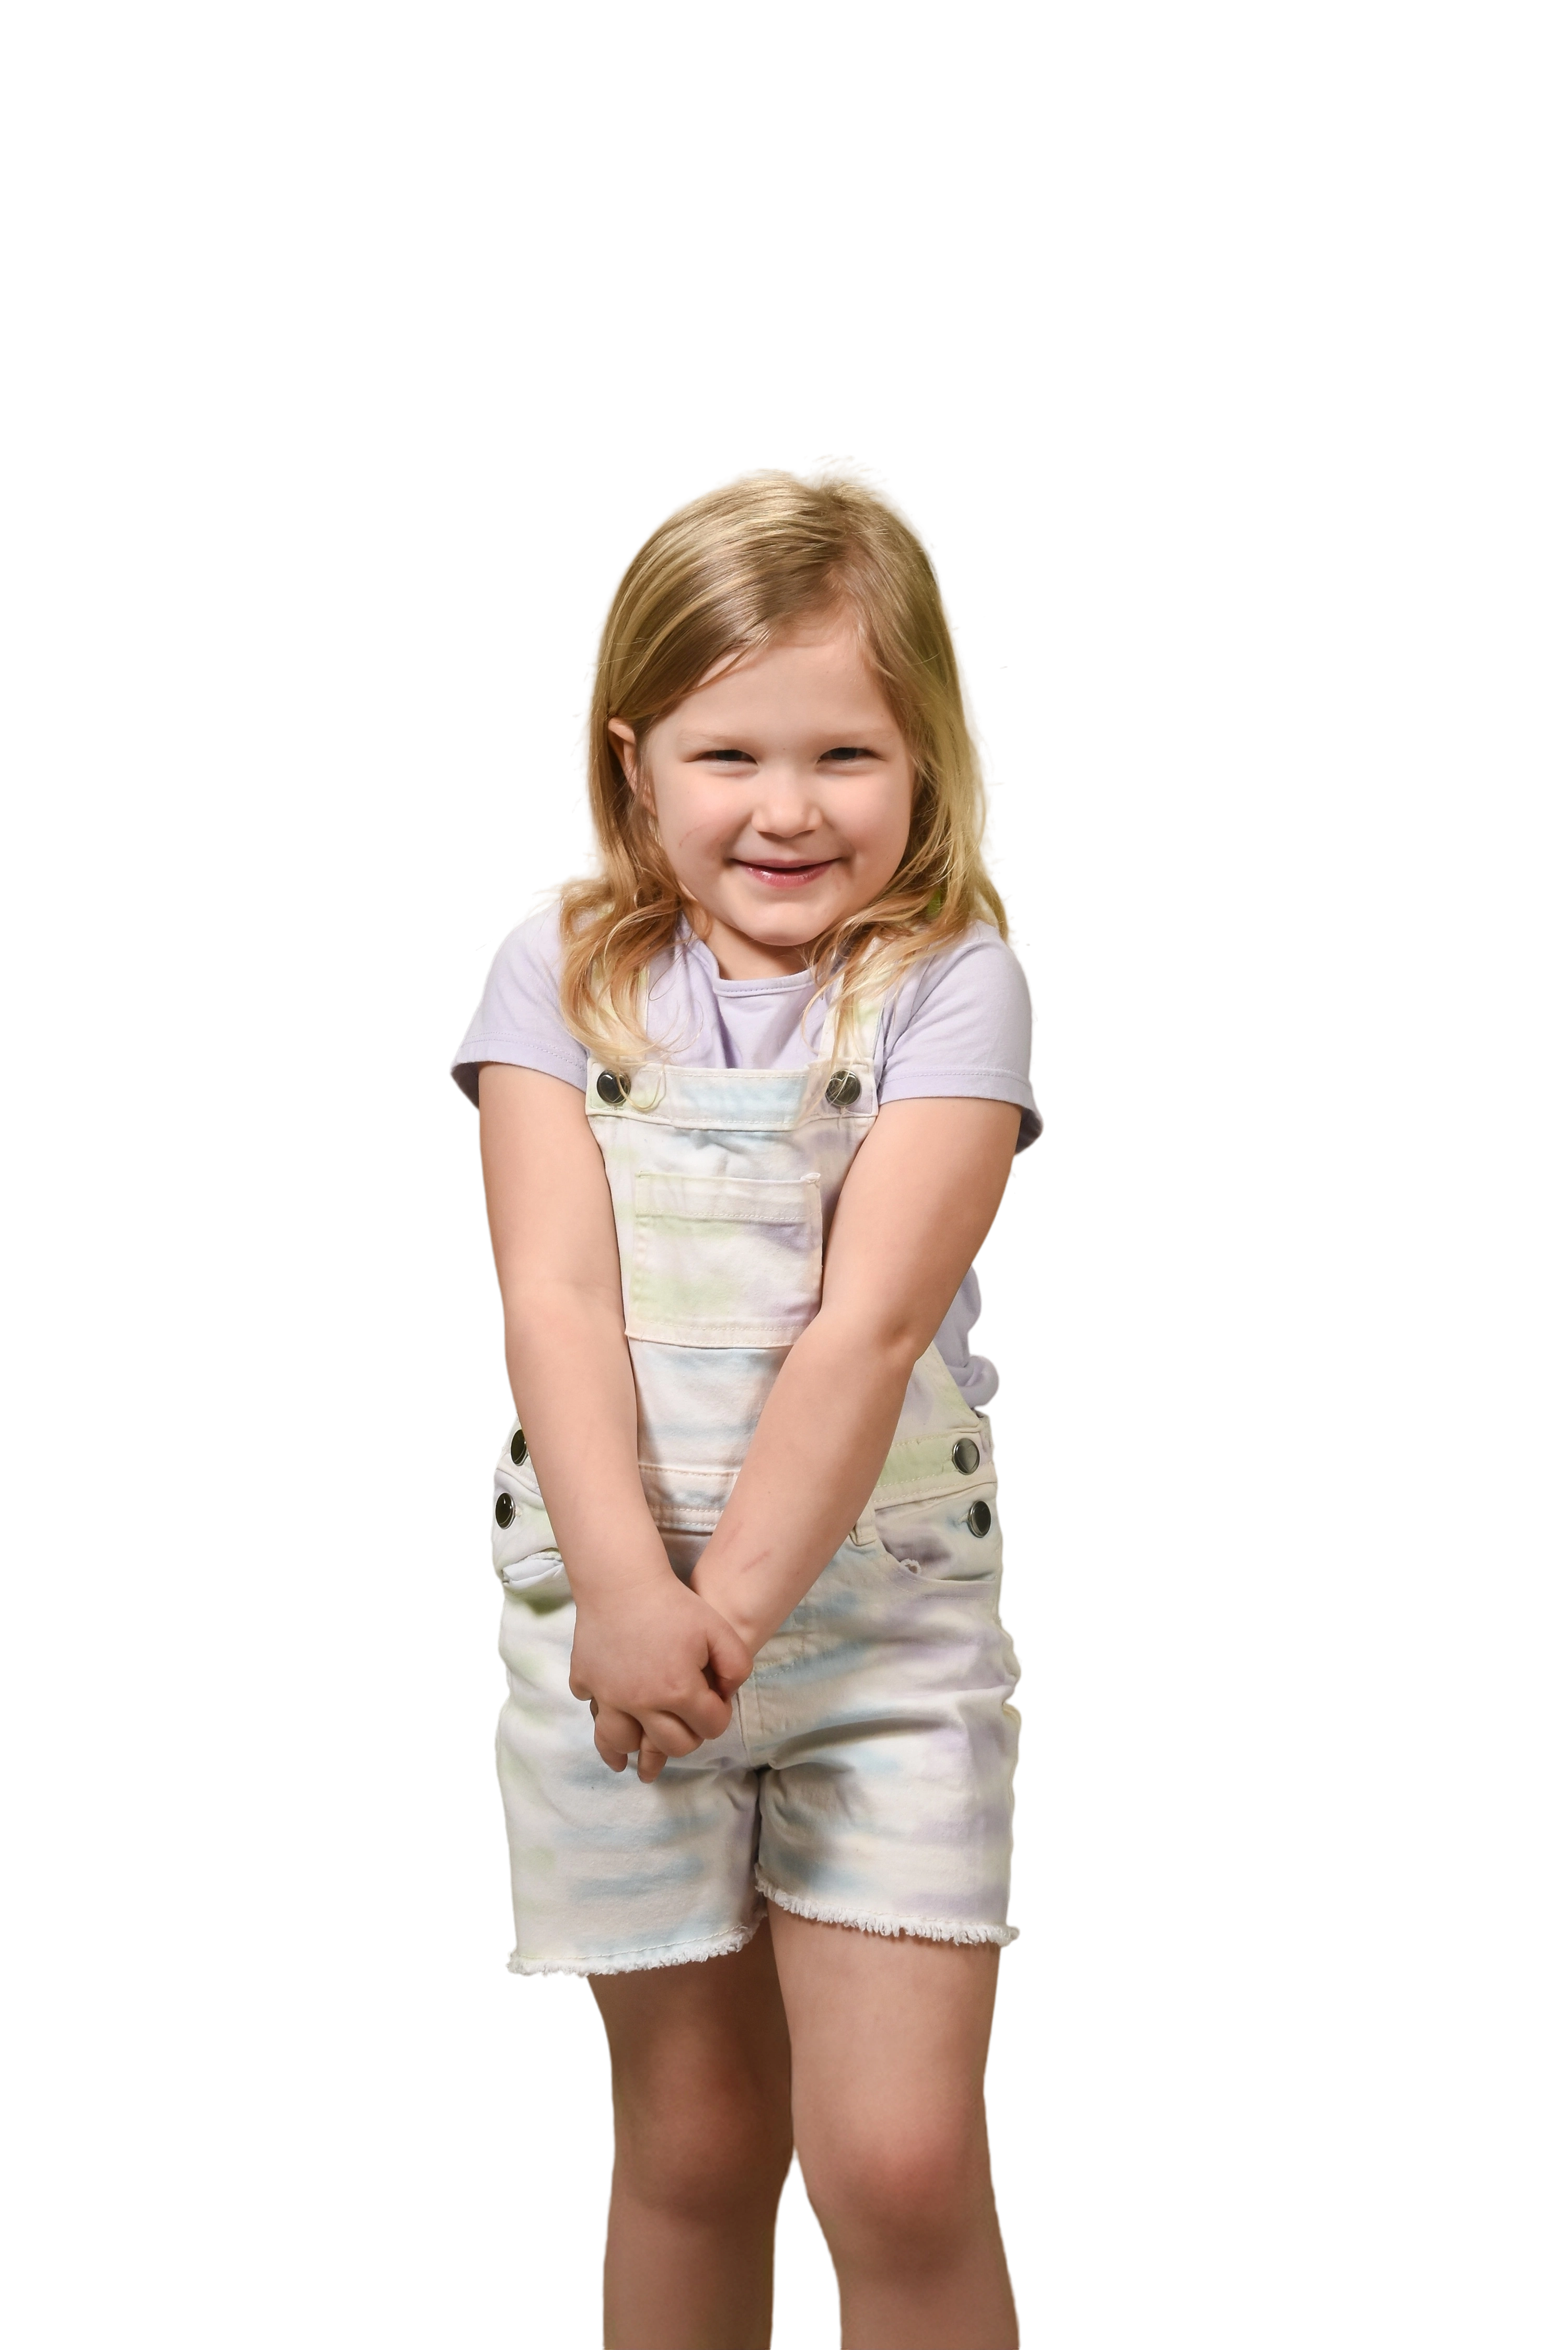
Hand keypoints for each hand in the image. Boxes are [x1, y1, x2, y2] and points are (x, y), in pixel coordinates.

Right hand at [568, 1574, 753, 1782]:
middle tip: (685, 1725)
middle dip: (684, 1739)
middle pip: (669, 1745)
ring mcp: (609, 1695)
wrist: (622, 1581)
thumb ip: (736, 1666)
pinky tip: (609, 1714)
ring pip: (619, 1742)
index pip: (709, 1728)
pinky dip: (602, 1714)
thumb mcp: (719, 1629)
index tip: (714, 1704)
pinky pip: (592, 1708)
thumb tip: (725, 1695)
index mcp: (677, 1692)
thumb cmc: (674, 1604)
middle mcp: (641, 1703)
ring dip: (631, 1750)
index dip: (717, 1717)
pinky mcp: (585, 1680)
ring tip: (633, 1758)